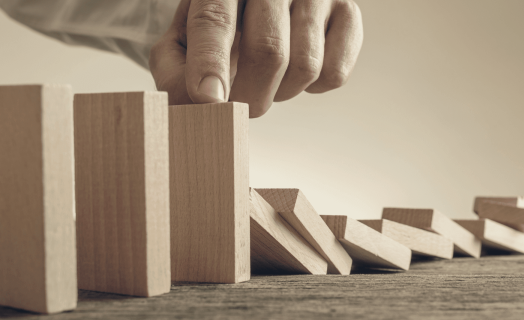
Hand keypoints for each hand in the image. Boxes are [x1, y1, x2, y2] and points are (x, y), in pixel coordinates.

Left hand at [149, 0, 363, 117]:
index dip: (210, 62)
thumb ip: (175, 68)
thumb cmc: (220, 24)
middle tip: (238, 106)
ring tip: (268, 79)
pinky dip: (314, 88)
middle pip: (268, 52)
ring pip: (305, 67)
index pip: (216, 20)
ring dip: (282, 92)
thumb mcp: (184, 36)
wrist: (262, 1)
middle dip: (249, 95)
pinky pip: (335, 73)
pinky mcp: (349, 11)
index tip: (208, 100)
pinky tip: (296, 70)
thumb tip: (195, 103)